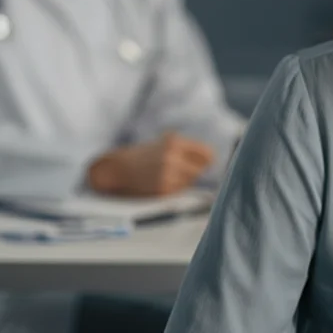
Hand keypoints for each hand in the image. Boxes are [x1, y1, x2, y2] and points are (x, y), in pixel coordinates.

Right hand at [88, 132, 213, 196]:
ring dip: (184, 180)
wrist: (118, 169)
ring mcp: (167, 174)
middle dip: (194, 171)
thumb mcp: (166, 142)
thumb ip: (188, 149)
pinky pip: (180, 190)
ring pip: (191, 181)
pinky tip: (161, 182)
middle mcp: (172, 157)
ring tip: (168, 175)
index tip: (205, 163)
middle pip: (201, 169)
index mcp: (175, 142)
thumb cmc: (145, 154)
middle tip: (181, 169)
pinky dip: (174, 188)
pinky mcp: (163, 190)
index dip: (207, 160)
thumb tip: (214, 159)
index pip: (207, 154)